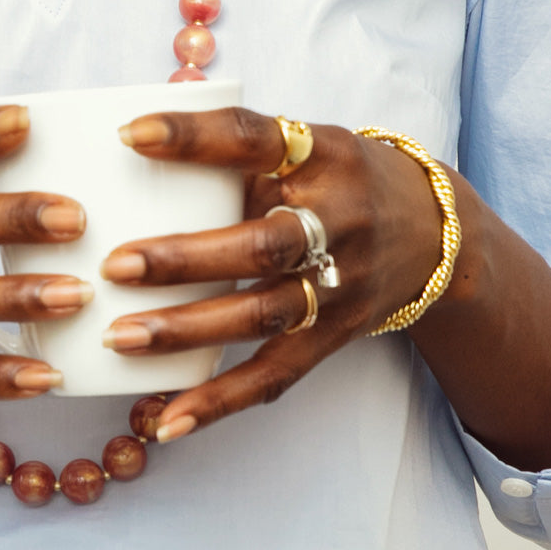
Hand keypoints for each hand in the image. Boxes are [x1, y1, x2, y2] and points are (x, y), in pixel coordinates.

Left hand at [100, 105, 446, 440]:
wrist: (435, 232)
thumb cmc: (339, 178)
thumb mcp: (305, 143)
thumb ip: (234, 146)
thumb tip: (136, 130)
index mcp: (321, 155)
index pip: (253, 137)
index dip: (193, 137)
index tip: (128, 134)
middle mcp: (338, 219)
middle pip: (262, 244)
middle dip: (185, 259)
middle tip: (115, 266)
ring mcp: (341, 284)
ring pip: (262, 314)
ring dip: (187, 331)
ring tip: (120, 337)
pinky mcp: (335, 336)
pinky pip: (275, 375)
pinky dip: (220, 401)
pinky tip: (166, 419)